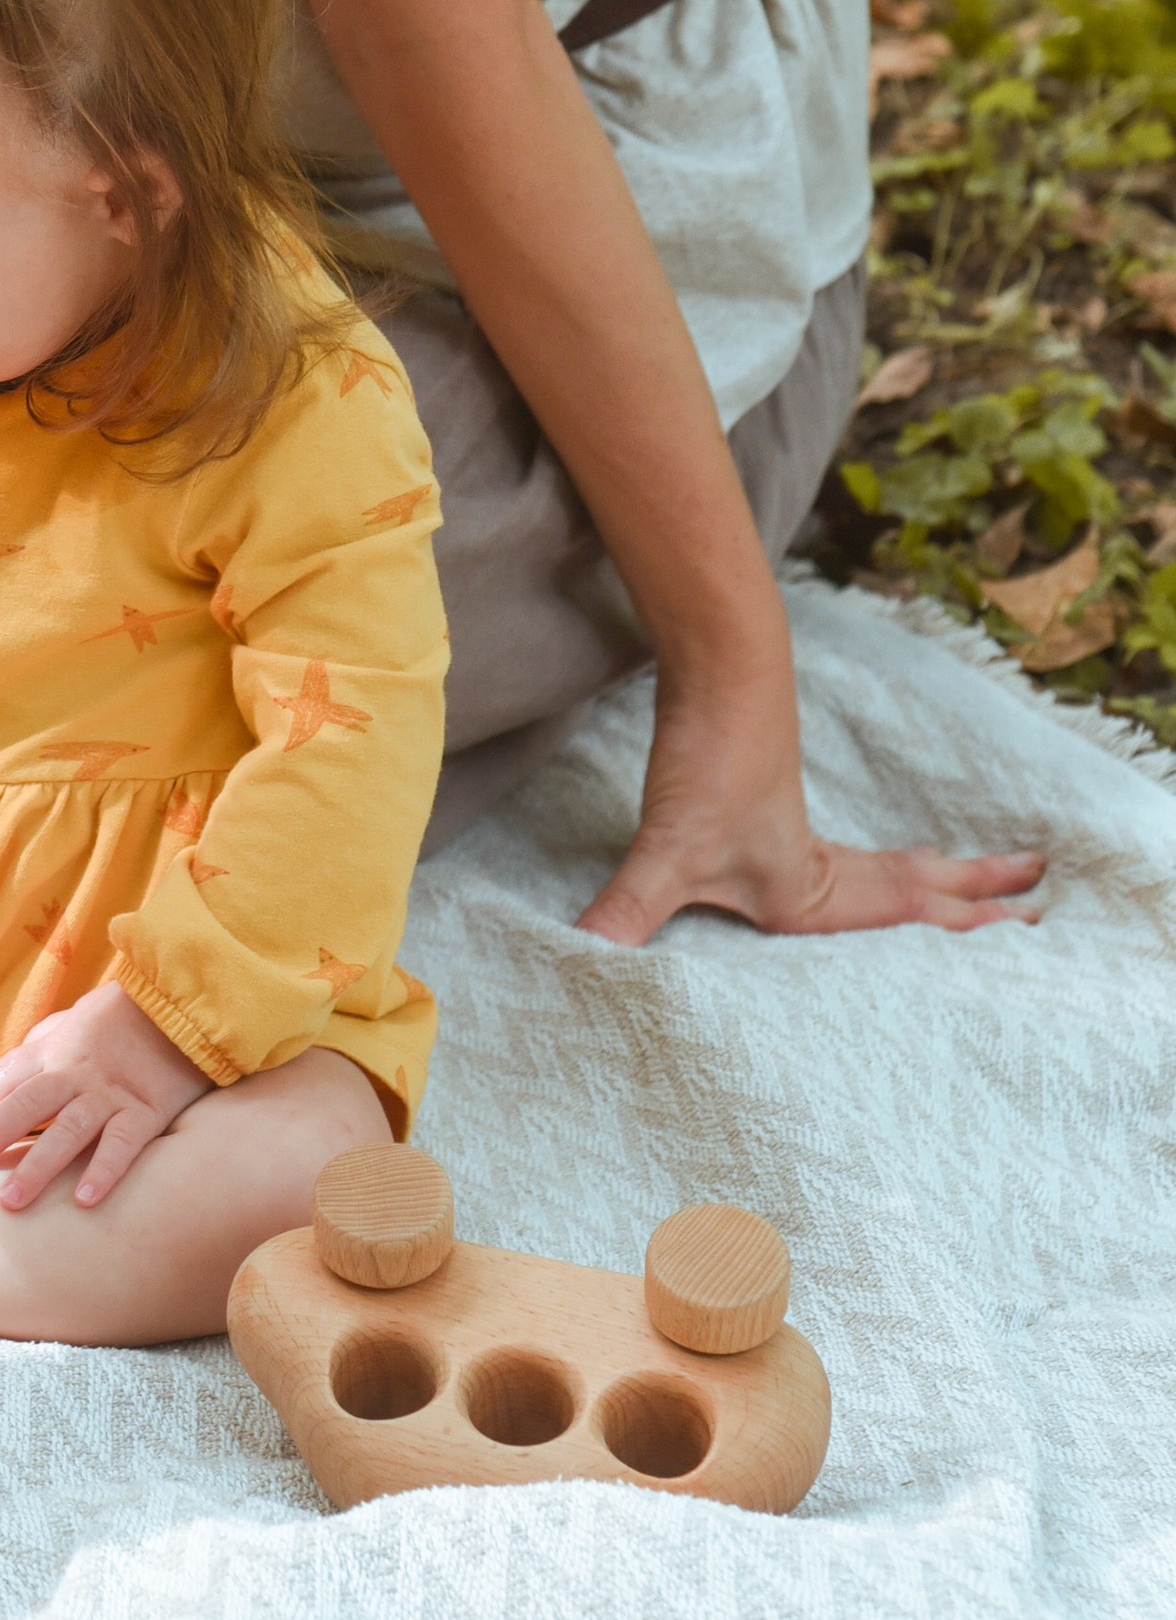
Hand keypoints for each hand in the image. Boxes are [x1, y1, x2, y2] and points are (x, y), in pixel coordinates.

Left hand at [0, 984, 210, 1209]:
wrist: (185, 998)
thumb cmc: (127, 1013)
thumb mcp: (77, 1017)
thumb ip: (46, 1042)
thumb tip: (12, 1071)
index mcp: (57, 1048)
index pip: (7, 1079)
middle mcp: (76, 1072)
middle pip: (25, 1105)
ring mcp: (111, 1092)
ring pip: (66, 1132)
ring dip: (36, 1167)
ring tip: (11, 1202)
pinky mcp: (148, 1108)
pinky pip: (122, 1143)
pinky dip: (103, 1170)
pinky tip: (83, 1199)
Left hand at [576, 652, 1047, 947]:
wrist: (718, 660)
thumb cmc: (708, 755)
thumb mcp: (666, 847)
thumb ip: (627, 910)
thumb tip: (582, 959)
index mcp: (811, 889)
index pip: (901, 919)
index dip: (956, 930)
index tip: (1022, 930)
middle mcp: (815, 864)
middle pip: (909, 893)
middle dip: (968, 905)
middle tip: (1038, 909)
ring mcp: (795, 831)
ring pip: (885, 868)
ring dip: (933, 880)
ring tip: (982, 881)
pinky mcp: (769, 804)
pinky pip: (850, 851)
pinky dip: (885, 863)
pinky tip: (885, 861)